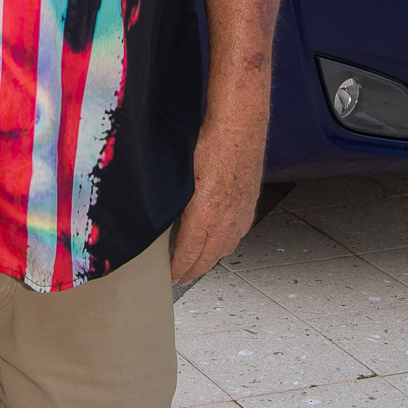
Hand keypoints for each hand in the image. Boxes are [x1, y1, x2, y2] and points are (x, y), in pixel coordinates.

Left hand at [169, 100, 267, 287]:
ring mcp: (240, 215)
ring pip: (225, 249)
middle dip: (193, 271)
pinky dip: (225, 244)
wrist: (240, 128)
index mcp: (205, 217)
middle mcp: (226, 222)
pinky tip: (221, 241)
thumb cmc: (210, 145)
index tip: (171, 276)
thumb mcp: (180, 178)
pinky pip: (237, 235)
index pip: (189, 254)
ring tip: (199, 264)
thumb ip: (173, 203)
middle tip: (182, 278)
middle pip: (208, 259)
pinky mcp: (249, 206)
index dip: (178, 269)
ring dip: (210, 259)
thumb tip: (157, 215)